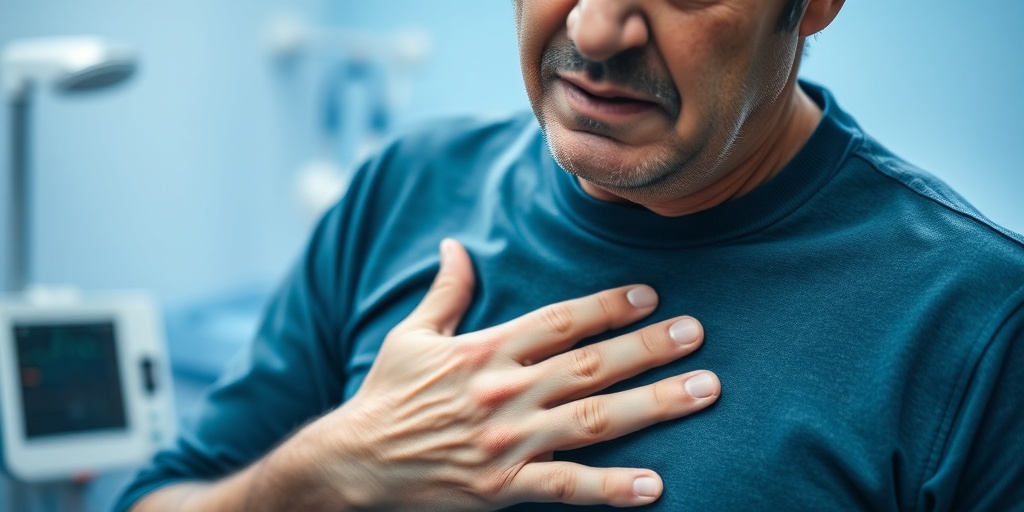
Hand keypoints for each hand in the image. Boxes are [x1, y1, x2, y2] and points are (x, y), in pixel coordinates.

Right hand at [264, 239, 719, 509]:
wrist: (352, 464)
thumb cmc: (385, 395)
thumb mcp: (409, 334)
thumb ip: (445, 291)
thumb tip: (456, 244)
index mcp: (484, 350)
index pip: (557, 321)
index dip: (606, 306)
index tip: (649, 294)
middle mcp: (502, 391)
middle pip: (589, 364)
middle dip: (648, 347)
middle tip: (697, 332)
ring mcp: (506, 441)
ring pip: (594, 420)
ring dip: (654, 404)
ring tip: (704, 391)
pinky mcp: (502, 487)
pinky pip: (566, 488)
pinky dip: (610, 489)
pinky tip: (654, 485)